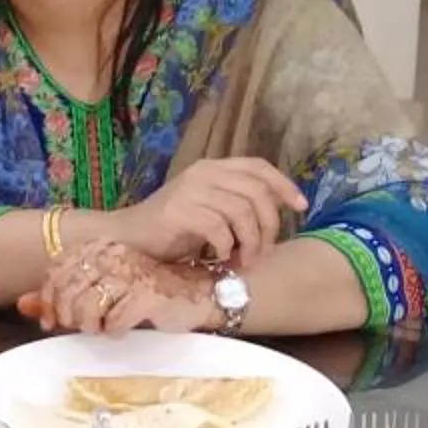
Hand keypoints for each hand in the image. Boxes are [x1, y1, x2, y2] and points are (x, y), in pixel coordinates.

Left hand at [18, 240, 219, 335]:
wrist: (198, 294)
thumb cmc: (147, 294)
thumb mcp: (101, 294)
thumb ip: (61, 297)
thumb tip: (22, 304)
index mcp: (98, 248)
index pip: (56, 272)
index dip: (48, 301)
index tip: (51, 322)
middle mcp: (112, 255)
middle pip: (68, 292)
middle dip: (69, 317)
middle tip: (82, 327)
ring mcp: (131, 272)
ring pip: (88, 307)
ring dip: (91, 326)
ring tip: (103, 328)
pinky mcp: (147, 293)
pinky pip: (115, 320)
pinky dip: (114, 330)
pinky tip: (122, 329)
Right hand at [110, 158, 305, 265]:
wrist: (125, 238)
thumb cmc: (169, 231)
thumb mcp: (209, 212)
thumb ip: (235, 206)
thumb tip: (273, 219)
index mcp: (212, 168)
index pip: (259, 167)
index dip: (284, 185)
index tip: (301, 207)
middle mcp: (203, 173)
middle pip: (257, 191)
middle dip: (269, 225)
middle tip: (264, 252)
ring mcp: (190, 190)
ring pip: (242, 211)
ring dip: (250, 242)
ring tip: (244, 261)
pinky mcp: (178, 211)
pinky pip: (219, 229)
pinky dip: (227, 248)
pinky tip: (220, 259)